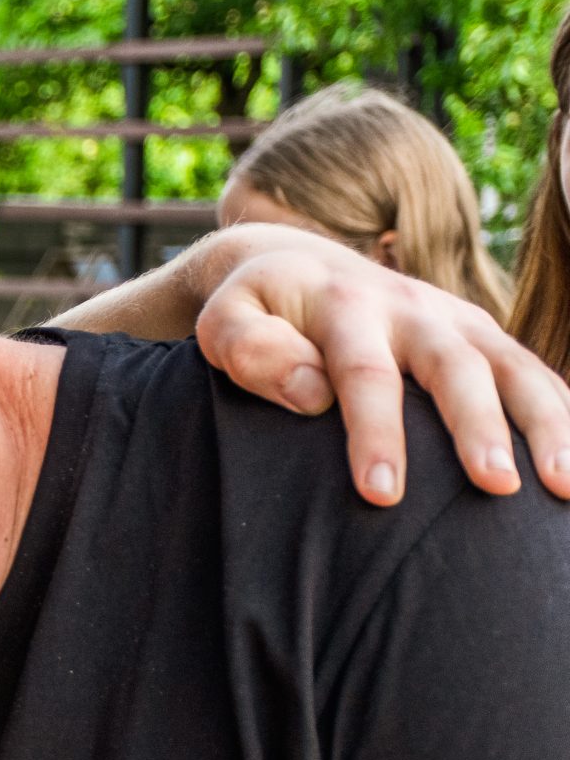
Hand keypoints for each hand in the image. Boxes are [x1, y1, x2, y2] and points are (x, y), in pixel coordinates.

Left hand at [195, 236, 569, 505]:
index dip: (376, 434)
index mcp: (346, 306)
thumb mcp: (225, 322)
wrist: (296, 264)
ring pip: (515, 368)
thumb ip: (250, 350)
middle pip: (456, 368)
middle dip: (477, 429)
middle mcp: (413, 308)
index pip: (365, 374)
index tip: (381, 495)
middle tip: (496, 488)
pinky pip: (534, 375)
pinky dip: (563, 415)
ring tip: (566, 486)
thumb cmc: (253, 313)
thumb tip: (309, 392)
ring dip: (547, 425)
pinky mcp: (483, 337)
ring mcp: (457, 321)